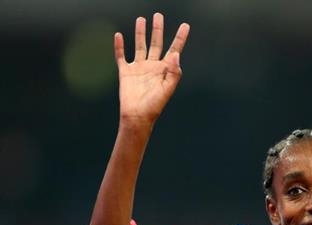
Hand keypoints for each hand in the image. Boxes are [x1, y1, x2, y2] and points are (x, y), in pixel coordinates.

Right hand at [115, 13, 189, 129]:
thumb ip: (174, 73)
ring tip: (142, 19)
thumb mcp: (168, 90)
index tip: (185, 26)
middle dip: (158, 29)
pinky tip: (119, 35)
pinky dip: (119, 46)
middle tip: (158, 15)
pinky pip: (121, 56)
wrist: (137, 116)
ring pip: (140, 45)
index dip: (180, 38)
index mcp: (165, 70)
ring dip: (140, 33)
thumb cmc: (154, 106)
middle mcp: (152, 66)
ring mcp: (139, 68)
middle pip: (156, 43)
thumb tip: (177, 54)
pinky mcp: (125, 72)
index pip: (174, 50)